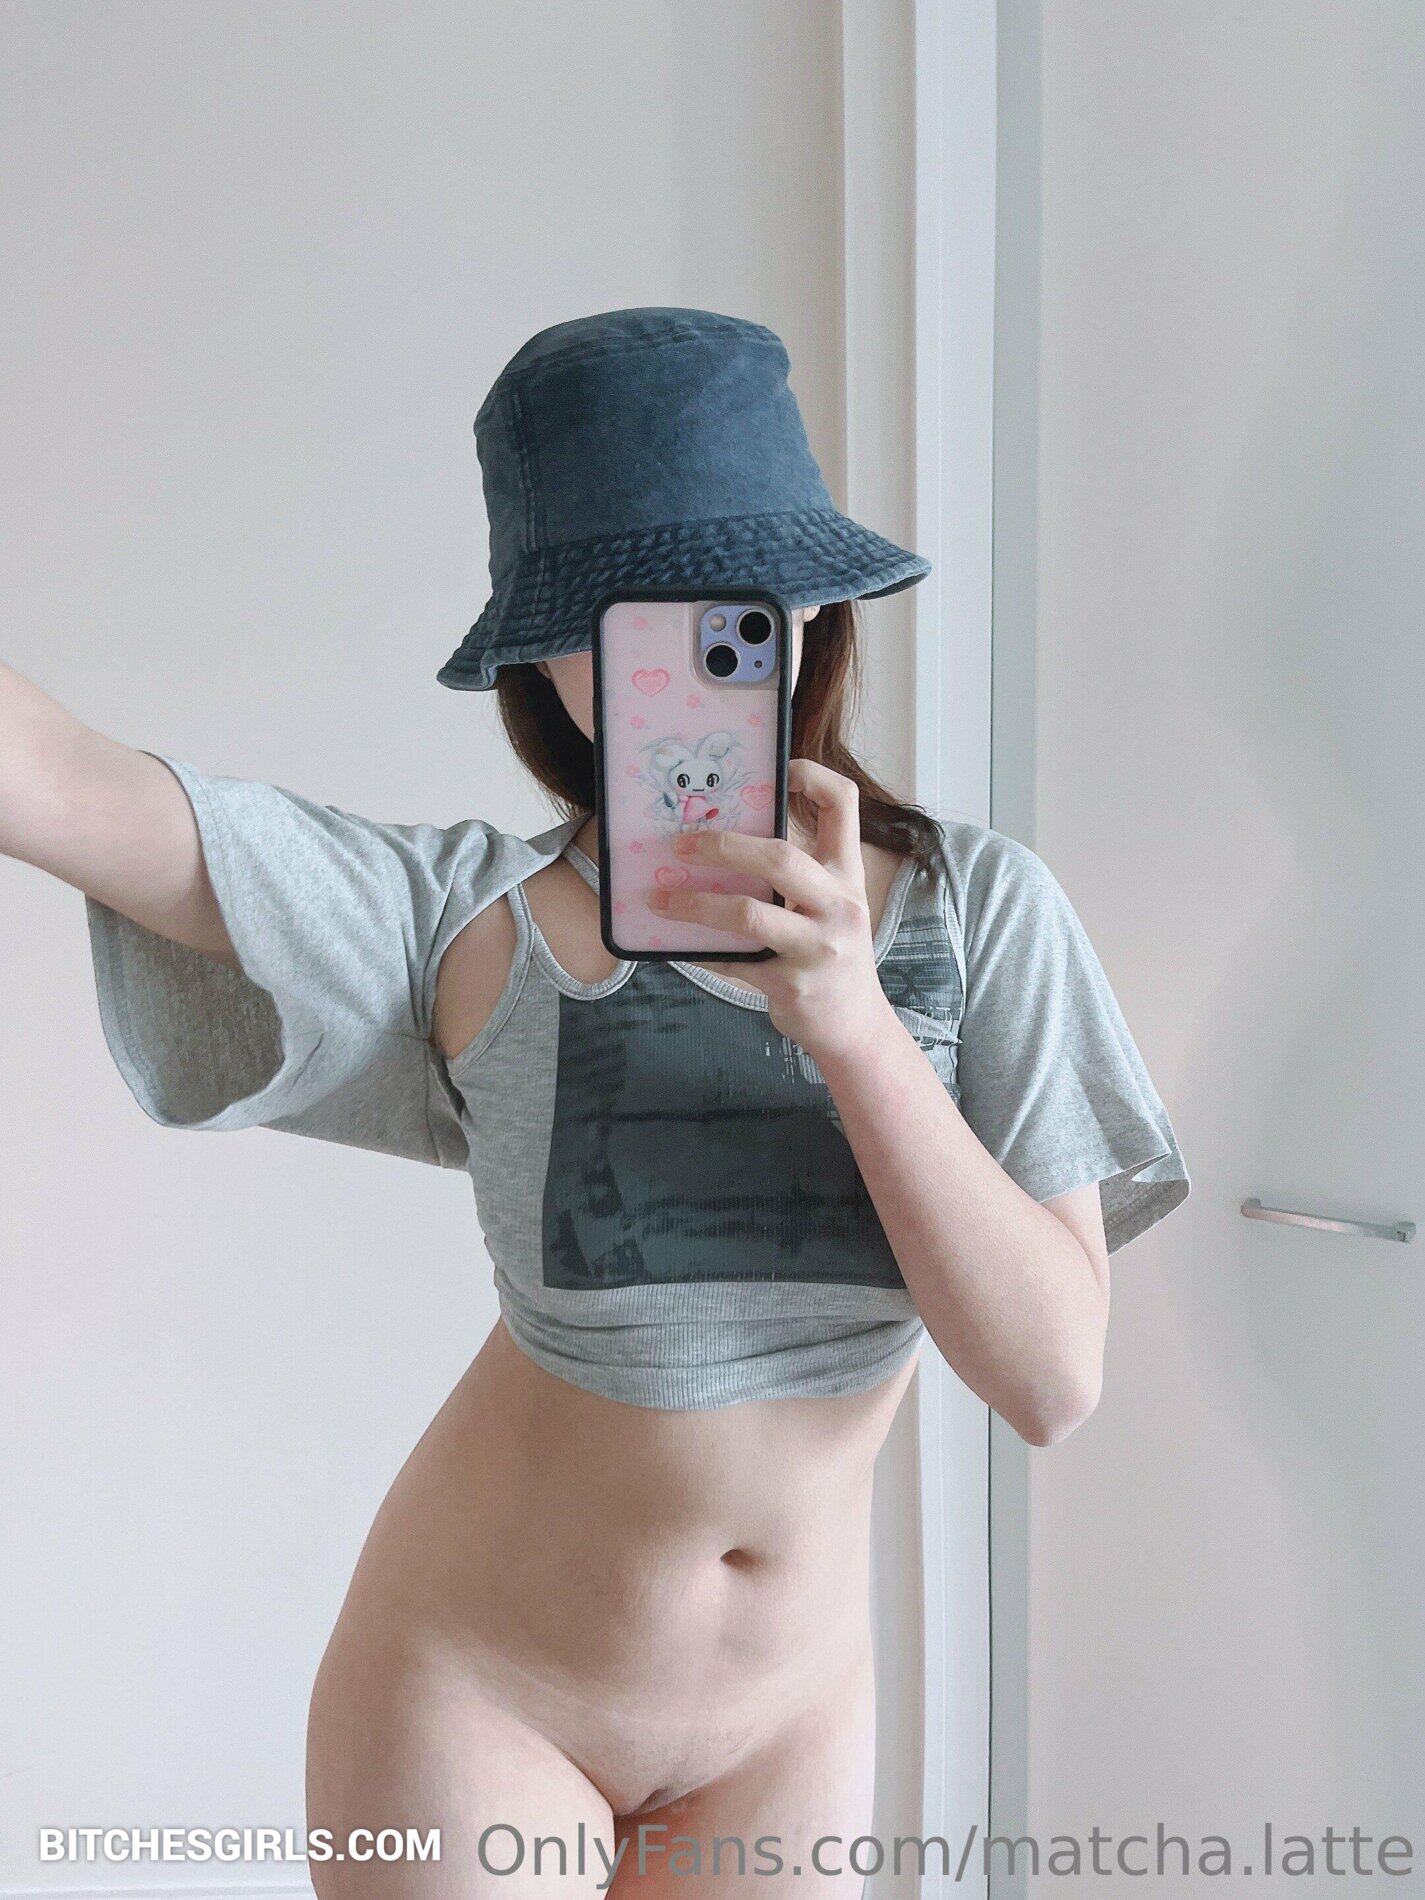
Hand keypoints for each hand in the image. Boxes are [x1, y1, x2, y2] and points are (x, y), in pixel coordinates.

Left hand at [647, 758, 899, 1064]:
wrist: (855, 1026)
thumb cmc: (832, 955)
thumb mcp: (831, 906)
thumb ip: (799, 876)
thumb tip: (725, 843)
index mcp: (847, 874)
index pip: (843, 805)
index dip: (811, 775)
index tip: (779, 767)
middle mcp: (839, 905)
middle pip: (779, 857)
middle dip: (722, 845)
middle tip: (680, 845)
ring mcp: (818, 947)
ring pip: (747, 913)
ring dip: (694, 904)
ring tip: (661, 900)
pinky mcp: (791, 984)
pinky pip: (734, 960)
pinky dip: (702, 952)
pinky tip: (681, 946)